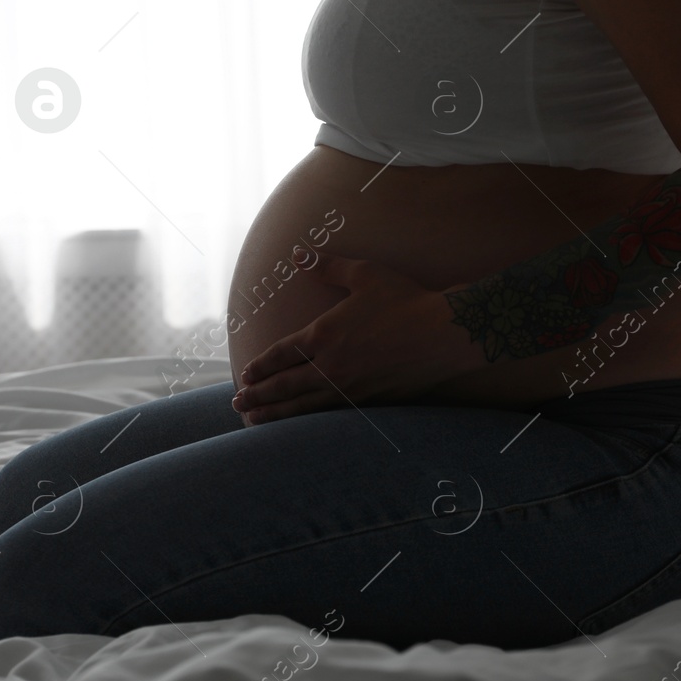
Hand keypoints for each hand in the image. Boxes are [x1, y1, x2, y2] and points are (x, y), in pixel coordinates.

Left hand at [232, 254, 487, 423]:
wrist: (444, 335)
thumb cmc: (405, 300)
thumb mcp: (365, 275)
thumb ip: (328, 267)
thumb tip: (297, 254)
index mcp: (324, 334)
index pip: (282, 353)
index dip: (261, 365)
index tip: (245, 373)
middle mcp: (331, 365)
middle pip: (284, 385)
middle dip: (257, 395)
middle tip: (237, 403)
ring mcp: (349, 388)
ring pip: (302, 406)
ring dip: (274, 414)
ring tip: (253, 421)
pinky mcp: (368, 402)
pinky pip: (328, 415)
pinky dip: (306, 422)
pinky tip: (299, 426)